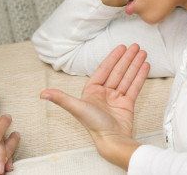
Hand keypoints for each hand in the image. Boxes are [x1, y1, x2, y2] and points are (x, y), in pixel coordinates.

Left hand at [39, 44, 148, 168]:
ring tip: (143, 52)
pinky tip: (144, 65)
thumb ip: (61, 98)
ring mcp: (116, 99)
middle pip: (117, 71)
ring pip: (127, 77)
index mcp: (92, 91)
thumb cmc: (93, 125)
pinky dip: (140, 76)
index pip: (104, 69)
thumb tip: (42, 93)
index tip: (121, 47)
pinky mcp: (128, 105)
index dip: (113, 57)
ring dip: (135, 64)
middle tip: (136, 46)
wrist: (111, 140)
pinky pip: (134, 87)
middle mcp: (104, 93)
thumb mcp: (76, 108)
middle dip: (127, 58)